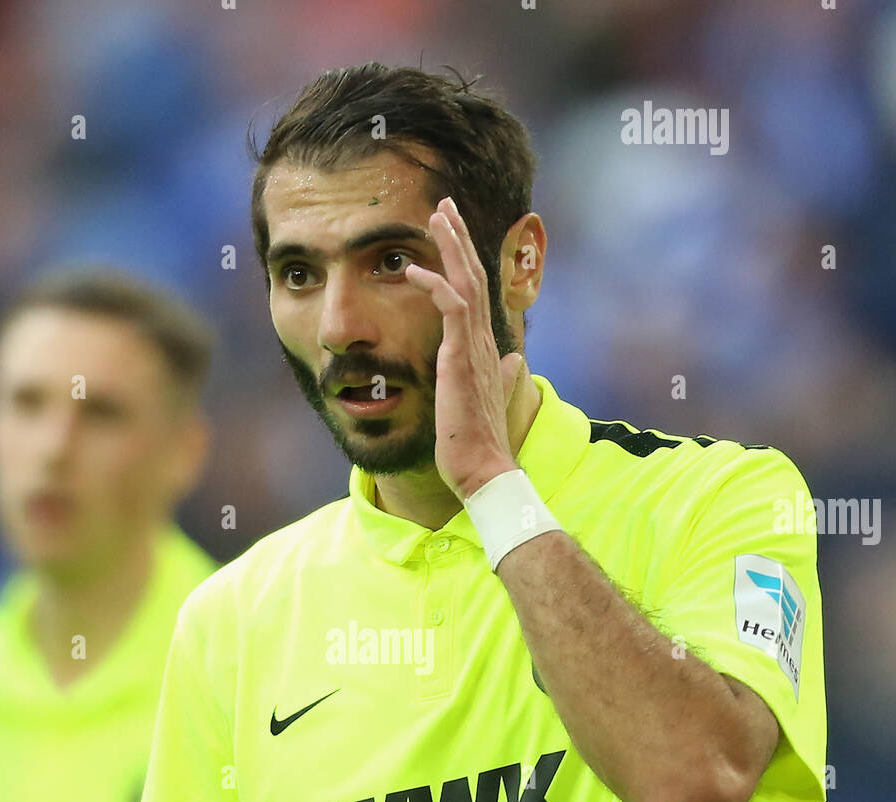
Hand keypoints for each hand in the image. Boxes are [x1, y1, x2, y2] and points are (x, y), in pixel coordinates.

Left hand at [404, 196, 523, 499]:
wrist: (484, 467)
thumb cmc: (480, 440)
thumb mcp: (490, 399)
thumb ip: (503, 377)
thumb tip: (515, 363)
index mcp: (486, 347)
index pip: (477, 292)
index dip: (465, 259)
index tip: (451, 233)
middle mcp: (483, 340)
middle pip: (473, 275)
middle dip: (458, 238)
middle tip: (444, 205)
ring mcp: (473, 346)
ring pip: (465, 281)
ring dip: (450, 246)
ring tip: (437, 215)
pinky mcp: (460, 356)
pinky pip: (451, 307)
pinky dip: (435, 284)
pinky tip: (414, 270)